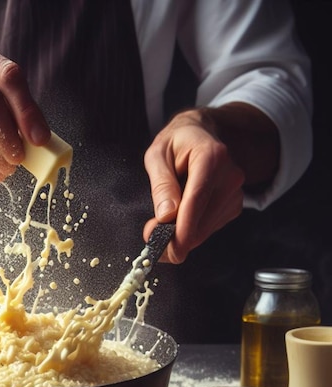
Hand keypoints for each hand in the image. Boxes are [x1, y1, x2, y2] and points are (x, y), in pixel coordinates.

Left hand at [143, 107, 245, 263]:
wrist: (202, 135)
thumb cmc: (177, 143)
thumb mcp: (157, 155)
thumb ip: (161, 184)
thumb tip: (166, 215)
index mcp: (211, 157)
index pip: (197, 200)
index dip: (183, 230)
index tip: (171, 250)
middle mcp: (230, 176)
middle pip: (201, 222)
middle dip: (173, 236)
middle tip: (151, 232)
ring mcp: (235, 192)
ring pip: (204, 230)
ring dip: (181, 234)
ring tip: (165, 217)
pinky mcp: (234, 206)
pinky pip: (209, 229)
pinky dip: (192, 230)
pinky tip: (183, 213)